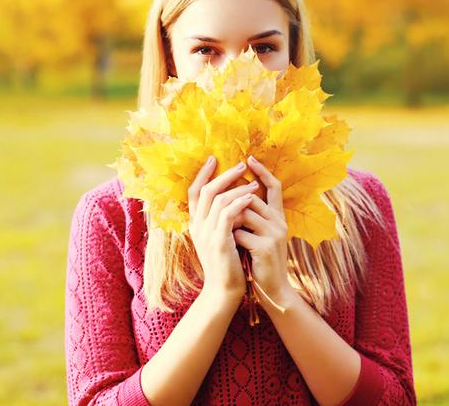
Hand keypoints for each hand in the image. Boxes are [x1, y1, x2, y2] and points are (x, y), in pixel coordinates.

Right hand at [187, 156, 259, 301]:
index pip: (194, 192)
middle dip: (224, 175)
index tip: (214, 159)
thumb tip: (232, 197)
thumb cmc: (227, 263)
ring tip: (254, 183)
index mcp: (196, 224)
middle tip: (241, 165)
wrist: (224, 290)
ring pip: (218, 200)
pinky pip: (228, 214)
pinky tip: (252, 197)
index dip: (203, 174)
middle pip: (206, 191)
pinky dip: (239, 202)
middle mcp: (197, 226)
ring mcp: (206, 234)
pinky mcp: (219, 242)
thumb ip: (221, 219)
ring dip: (237, 188)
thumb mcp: (220, 237)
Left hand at [231, 155, 295, 310]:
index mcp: (278, 217)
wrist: (272, 289)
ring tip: (228, 237)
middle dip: (232, 205)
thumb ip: (252, 216)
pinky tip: (234, 250)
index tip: (249, 158)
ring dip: (229, 224)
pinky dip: (231, 240)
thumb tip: (234, 195)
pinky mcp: (265, 247)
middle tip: (223, 218)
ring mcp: (274, 234)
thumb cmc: (260, 260)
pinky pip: (239, 233)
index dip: (262, 171)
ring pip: (242, 214)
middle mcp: (279, 222)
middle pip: (250, 198)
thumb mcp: (259, 234)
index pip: (273, 186)